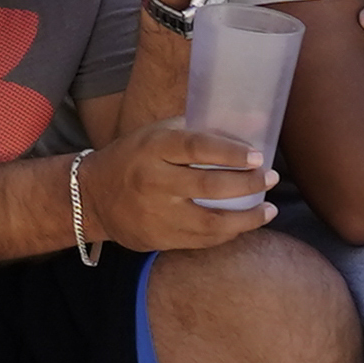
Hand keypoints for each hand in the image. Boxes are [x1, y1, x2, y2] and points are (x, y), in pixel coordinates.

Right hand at [78, 120, 276, 252]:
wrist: (93, 197)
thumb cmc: (135, 158)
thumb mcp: (158, 135)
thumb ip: (200, 130)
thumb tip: (257, 122)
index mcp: (153, 148)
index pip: (196, 147)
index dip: (230, 152)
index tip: (257, 156)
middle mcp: (153, 181)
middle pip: (210, 186)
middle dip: (248, 184)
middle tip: (271, 178)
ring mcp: (157, 213)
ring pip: (212, 221)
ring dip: (247, 217)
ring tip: (269, 209)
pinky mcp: (160, 238)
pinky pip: (203, 240)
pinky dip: (229, 232)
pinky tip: (244, 224)